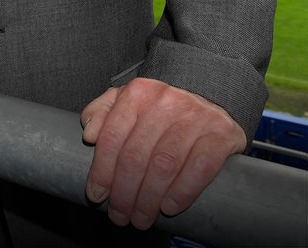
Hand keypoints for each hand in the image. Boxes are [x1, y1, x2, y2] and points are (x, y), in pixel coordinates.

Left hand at [81, 77, 245, 229]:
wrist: (209, 96)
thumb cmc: (158, 106)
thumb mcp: (125, 100)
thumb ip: (101, 112)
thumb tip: (89, 135)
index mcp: (137, 93)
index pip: (112, 137)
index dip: (101, 171)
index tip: (97, 195)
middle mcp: (166, 102)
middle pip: (136, 156)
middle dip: (124, 193)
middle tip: (119, 215)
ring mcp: (196, 118)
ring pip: (164, 166)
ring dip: (148, 199)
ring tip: (140, 218)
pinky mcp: (221, 135)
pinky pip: (199, 169)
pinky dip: (182, 192)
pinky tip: (168, 208)